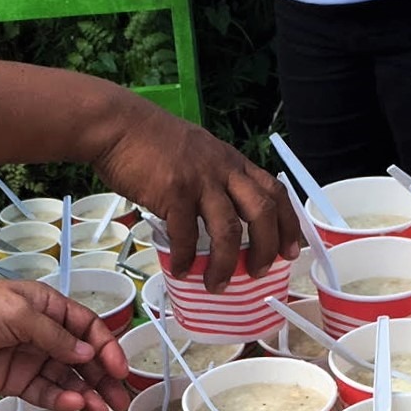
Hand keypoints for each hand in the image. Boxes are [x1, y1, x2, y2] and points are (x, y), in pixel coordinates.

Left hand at [0, 279, 130, 410]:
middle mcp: (43, 333)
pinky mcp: (14, 382)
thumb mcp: (18, 312)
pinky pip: (44, 393)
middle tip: (120, 400)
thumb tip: (88, 354)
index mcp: (47, 307)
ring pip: (66, 380)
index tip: (118, 370)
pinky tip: (72, 405)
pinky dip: (59, 401)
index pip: (88, 328)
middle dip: (103, 379)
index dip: (106, 348)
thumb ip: (54, 336)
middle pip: (82, 358)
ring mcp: (29, 359)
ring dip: (85, 395)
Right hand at [94, 96, 299, 290]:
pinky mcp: (173, 191)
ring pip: (227, 230)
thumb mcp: (199, 153)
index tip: (291, 251)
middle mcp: (222, 169)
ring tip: (217, 285)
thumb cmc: (152, 143)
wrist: (118, 125)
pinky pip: (185, 235)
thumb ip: (215, 179)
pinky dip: (184, 258)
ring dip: (225, 264)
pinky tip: (179, 270)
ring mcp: (199, 180)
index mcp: (232, 162)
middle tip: (259, 272)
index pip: (274, 191)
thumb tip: (223, 218)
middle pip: (261, 212)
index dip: (288, 224)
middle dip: (266, 248)